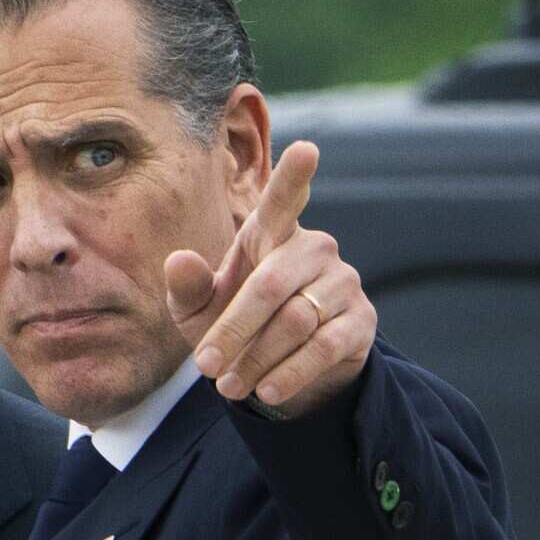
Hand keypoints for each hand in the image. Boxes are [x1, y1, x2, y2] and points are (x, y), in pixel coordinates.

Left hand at [164, 141, 375, 416]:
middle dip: (232, 331)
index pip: (285, 199)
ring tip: (229, 387)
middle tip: (205, 367)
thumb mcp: (198, 310)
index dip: (295, 175)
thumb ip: (187, 287)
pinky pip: (324, 346)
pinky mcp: (361, 320)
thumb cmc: (232, 323)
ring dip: (256, 359)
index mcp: (271, 232)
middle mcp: (313, 248)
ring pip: (296, 321)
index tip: (307, 148)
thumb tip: (178, 260)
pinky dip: (290, 373)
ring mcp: (342, 282)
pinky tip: (267, 391)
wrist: (278, 368)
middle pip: (270, 286)